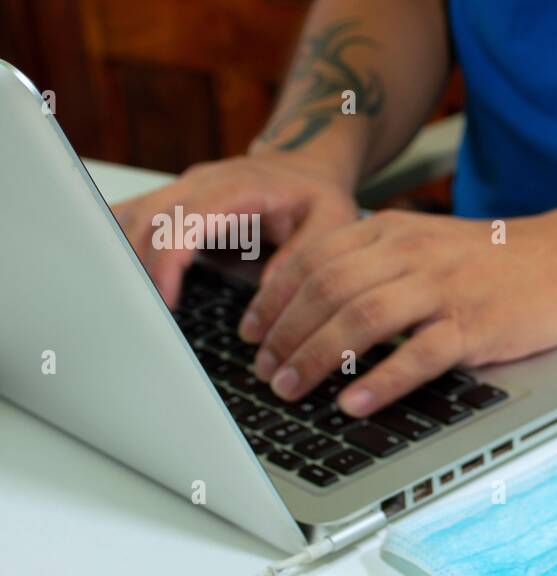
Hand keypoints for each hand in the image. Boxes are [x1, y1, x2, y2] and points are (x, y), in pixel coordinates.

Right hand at [111, 154, 358, 306]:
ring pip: (132, 216)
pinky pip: (133, 215)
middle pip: (148, 219)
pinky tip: (112, 273)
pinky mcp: (174, 201)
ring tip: (129, 303)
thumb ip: (303, 254)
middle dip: (139, 267)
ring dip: (123, 257)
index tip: (165, 300)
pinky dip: (118, 241)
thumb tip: (269, 292)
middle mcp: (201, 182)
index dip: (169, 259)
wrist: (305, 168)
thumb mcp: (331, 220)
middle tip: (144, 314)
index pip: (186, 220)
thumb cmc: (317, 196)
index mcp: (237, 187)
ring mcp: (183, 189)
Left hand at [240, 209, 556, 415]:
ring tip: (292, 389)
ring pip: (362, 318)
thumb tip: (315, 302)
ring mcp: (444, 288)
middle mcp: (412, 254)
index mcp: (393, 233)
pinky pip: (419, 354)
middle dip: (285, 335)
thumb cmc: (495, 263)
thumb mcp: (427, 244)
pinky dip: (381, 380)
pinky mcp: (475, 325)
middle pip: (328, 290)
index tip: (251, 334)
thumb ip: (375, 263)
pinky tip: (354, 402)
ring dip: (317, 357)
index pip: (314, 260)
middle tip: (264, 372)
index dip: (273, 300)